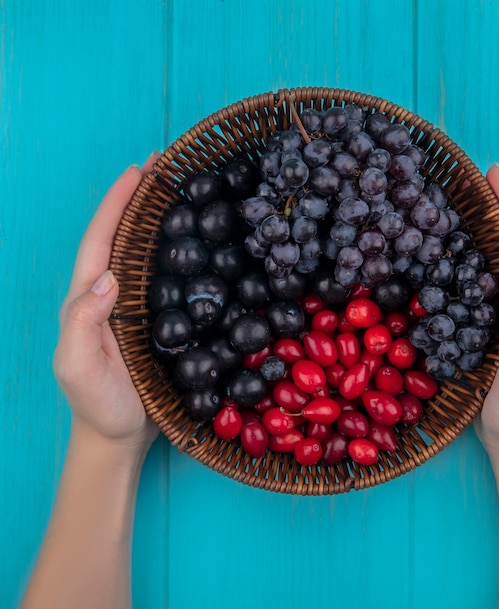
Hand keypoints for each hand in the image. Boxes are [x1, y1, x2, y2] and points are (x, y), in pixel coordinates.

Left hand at [53, 154, 160, 454]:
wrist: (118, 436)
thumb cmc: (96, 404)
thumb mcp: (77, 366)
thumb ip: (83, 322)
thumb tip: (107, 276)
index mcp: (88, 298)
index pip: (101, 240)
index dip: (117, 204)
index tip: (138, 172)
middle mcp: (111, 294)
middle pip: (122, 236)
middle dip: (138, 198)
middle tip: (164, 166)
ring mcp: (134, 307)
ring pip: (143, 252)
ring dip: (157, 218)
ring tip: (180, 190)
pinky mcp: (155, 320)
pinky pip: (165, 278)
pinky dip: (175, 252)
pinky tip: (194, 243)